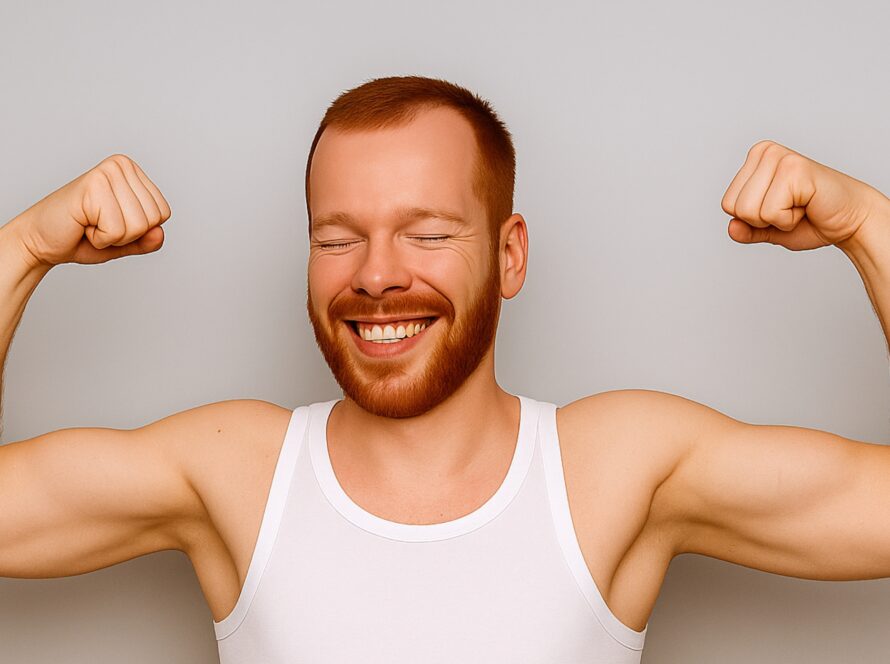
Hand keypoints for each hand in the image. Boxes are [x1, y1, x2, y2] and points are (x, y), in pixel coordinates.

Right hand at [11, 154, 170, 267]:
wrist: (40, 240)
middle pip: (153, 219)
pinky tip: (83, 224)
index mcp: (133, 172)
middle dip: (127, 234)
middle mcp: (122, 165)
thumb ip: (147, 240)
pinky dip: (101, 238)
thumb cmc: (80, 237)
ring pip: (138, 226)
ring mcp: (107, 172)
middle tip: (99, 224)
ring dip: (113, 237)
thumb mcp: (125, 242)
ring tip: (90, 223)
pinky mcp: (93, 186)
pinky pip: (118, 230)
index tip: (111, 223)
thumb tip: (159, 233)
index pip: (163, 213)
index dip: (139, 231)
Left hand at [721, 140, 886, 250]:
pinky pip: (770, 213)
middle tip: (792, 208)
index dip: (753, 219)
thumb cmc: (812, 220)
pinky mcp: (794, 169)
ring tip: (799, 205)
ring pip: (748, 211)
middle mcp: (764, 152)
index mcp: (754, 160)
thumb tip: (731, 228)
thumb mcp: (769, 229)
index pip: (727, 204)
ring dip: (777, 219)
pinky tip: (807, 204)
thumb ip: (746, 229)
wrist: (849, 220)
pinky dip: (789, 220)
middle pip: (735, 208)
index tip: (781, 208)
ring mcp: (779, 157)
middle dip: (763, 220)